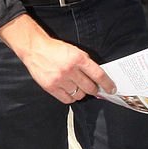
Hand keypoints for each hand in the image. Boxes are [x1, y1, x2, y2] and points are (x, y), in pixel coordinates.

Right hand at [0, 15, 115, 103]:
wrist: (36, 49)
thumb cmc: (56, 50)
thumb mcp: (75, 51)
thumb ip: (86, 63)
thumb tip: (98, 78)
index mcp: (78, 58)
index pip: (98, 75)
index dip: (107, 84)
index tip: (111, 88)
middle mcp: (70, 70)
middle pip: (89, 87)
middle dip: (94, 89)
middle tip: (93, 87)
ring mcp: (60, 79)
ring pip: (79, 95)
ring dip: (82, 93)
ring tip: (78, 87)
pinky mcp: (51, 87)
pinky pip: (67, 99)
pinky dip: (71, 97)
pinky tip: (70, 91)